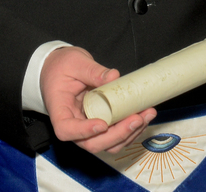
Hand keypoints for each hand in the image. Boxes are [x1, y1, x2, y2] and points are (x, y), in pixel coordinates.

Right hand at [40, 47, 155, 153]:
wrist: (58, 68)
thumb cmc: (61, 66)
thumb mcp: (75, 62)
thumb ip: (92, 70)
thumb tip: (113, 76)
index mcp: (59, 110)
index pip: (66, 130)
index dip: (85, 132)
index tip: (103, 124)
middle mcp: (73, 125)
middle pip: (92, 143)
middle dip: (118, 135)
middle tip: (137, 118)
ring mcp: (87, 128)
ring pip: (107, 144)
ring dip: (129, 134)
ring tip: (147, 114)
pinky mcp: (100, 125)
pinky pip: (115, 135)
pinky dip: (131, 128)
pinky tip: (144, 114)